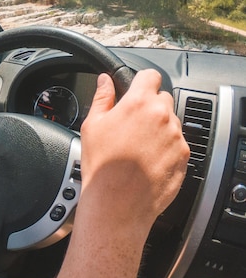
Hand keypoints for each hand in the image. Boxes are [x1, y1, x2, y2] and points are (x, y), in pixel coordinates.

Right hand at [79, 69, 189, 231]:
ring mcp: (176, 137)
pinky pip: (177, 144)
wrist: (117, 201)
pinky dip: (165, 148)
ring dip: (158, 128)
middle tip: (131, 124)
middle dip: (149, 107)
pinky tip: (146, 160)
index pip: (151, 76)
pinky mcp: (184, 156)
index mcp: (139, 103)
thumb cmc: (102, 165)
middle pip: (162, 99)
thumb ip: (102, 97)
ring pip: (170, 122)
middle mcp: (162, 116)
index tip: (137, 89)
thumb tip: (105, 81)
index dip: (142, 82)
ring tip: (137, 146)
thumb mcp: (92, 125)